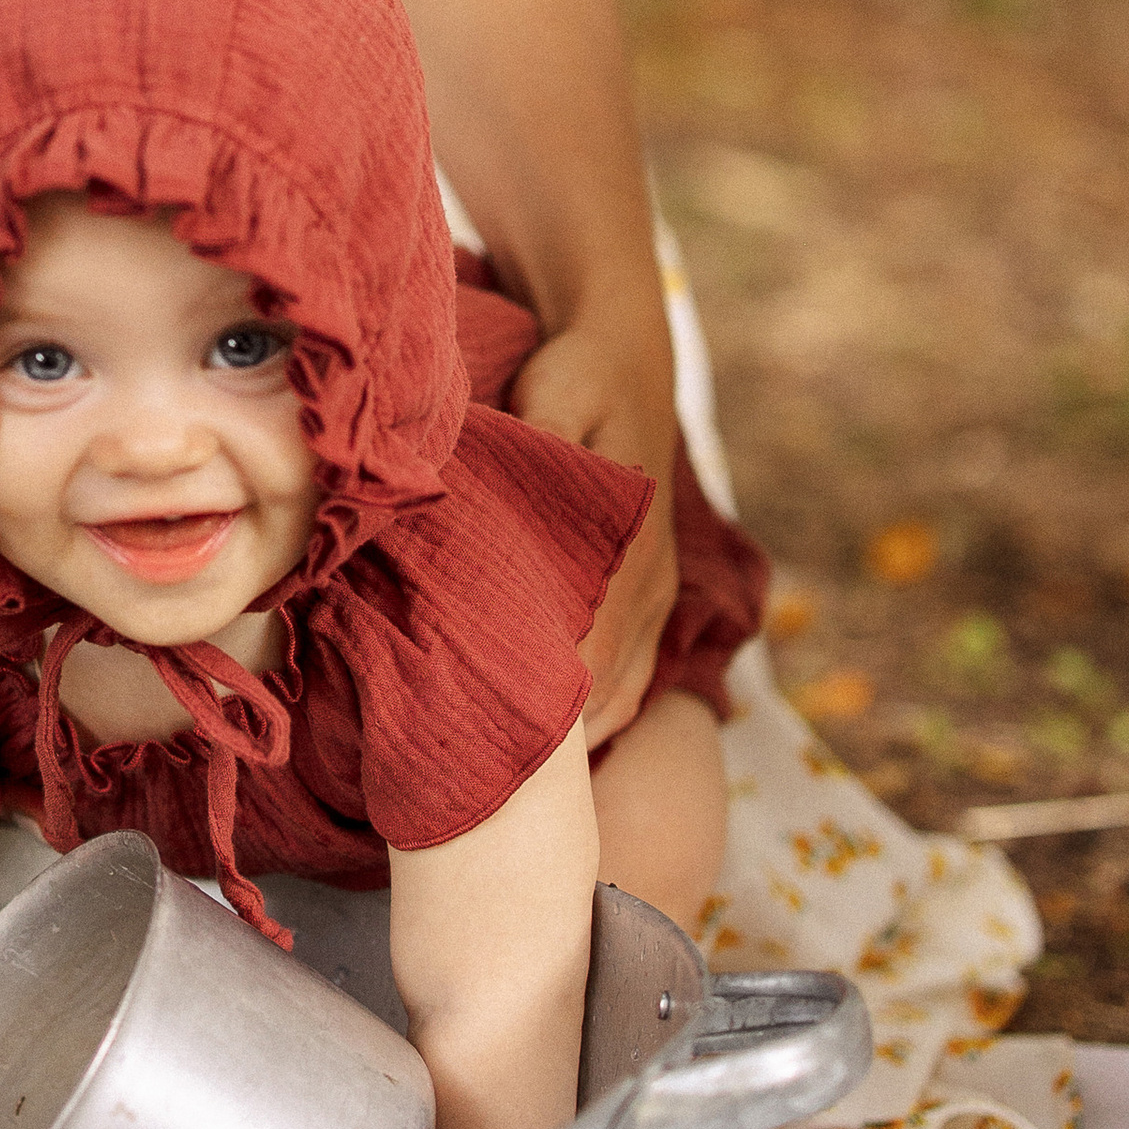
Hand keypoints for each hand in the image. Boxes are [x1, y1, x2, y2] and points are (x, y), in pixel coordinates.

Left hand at [509, 323, 677, 744]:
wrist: (624, 352)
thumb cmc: (578, 376)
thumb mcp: (557, 396)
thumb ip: (539, 449)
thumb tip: (507, 502)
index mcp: (629, 554)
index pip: (586, 658)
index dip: (536, 707)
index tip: (481, 745)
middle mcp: (648, 590)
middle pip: (602, 696)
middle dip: (544, 740)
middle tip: (475, 775)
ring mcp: (654, 599)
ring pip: (618, 698)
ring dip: (569, 738)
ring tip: (501, 775)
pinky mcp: (646, 598)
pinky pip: (628, 681)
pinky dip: (591, 717)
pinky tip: (545, 743)